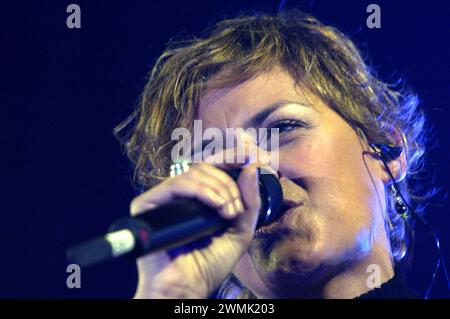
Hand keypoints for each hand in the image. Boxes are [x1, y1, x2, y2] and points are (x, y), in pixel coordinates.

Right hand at [130, 163, 260, 297]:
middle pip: (203, 169)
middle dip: (227, 184)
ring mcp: (162, 200)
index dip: (229, 168)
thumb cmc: (209, 264)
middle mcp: (177, 197)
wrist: (188, 287)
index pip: (210, 171)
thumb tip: (253, 167)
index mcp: (195, 200)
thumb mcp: (240, 231)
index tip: (247, 176)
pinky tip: (216, 206)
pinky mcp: (147, 205)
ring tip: (227, 212)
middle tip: (235, 209)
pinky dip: (200, 190)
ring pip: (191, 174)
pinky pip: (175, 185)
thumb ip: (250, 202)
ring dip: (217, 188)